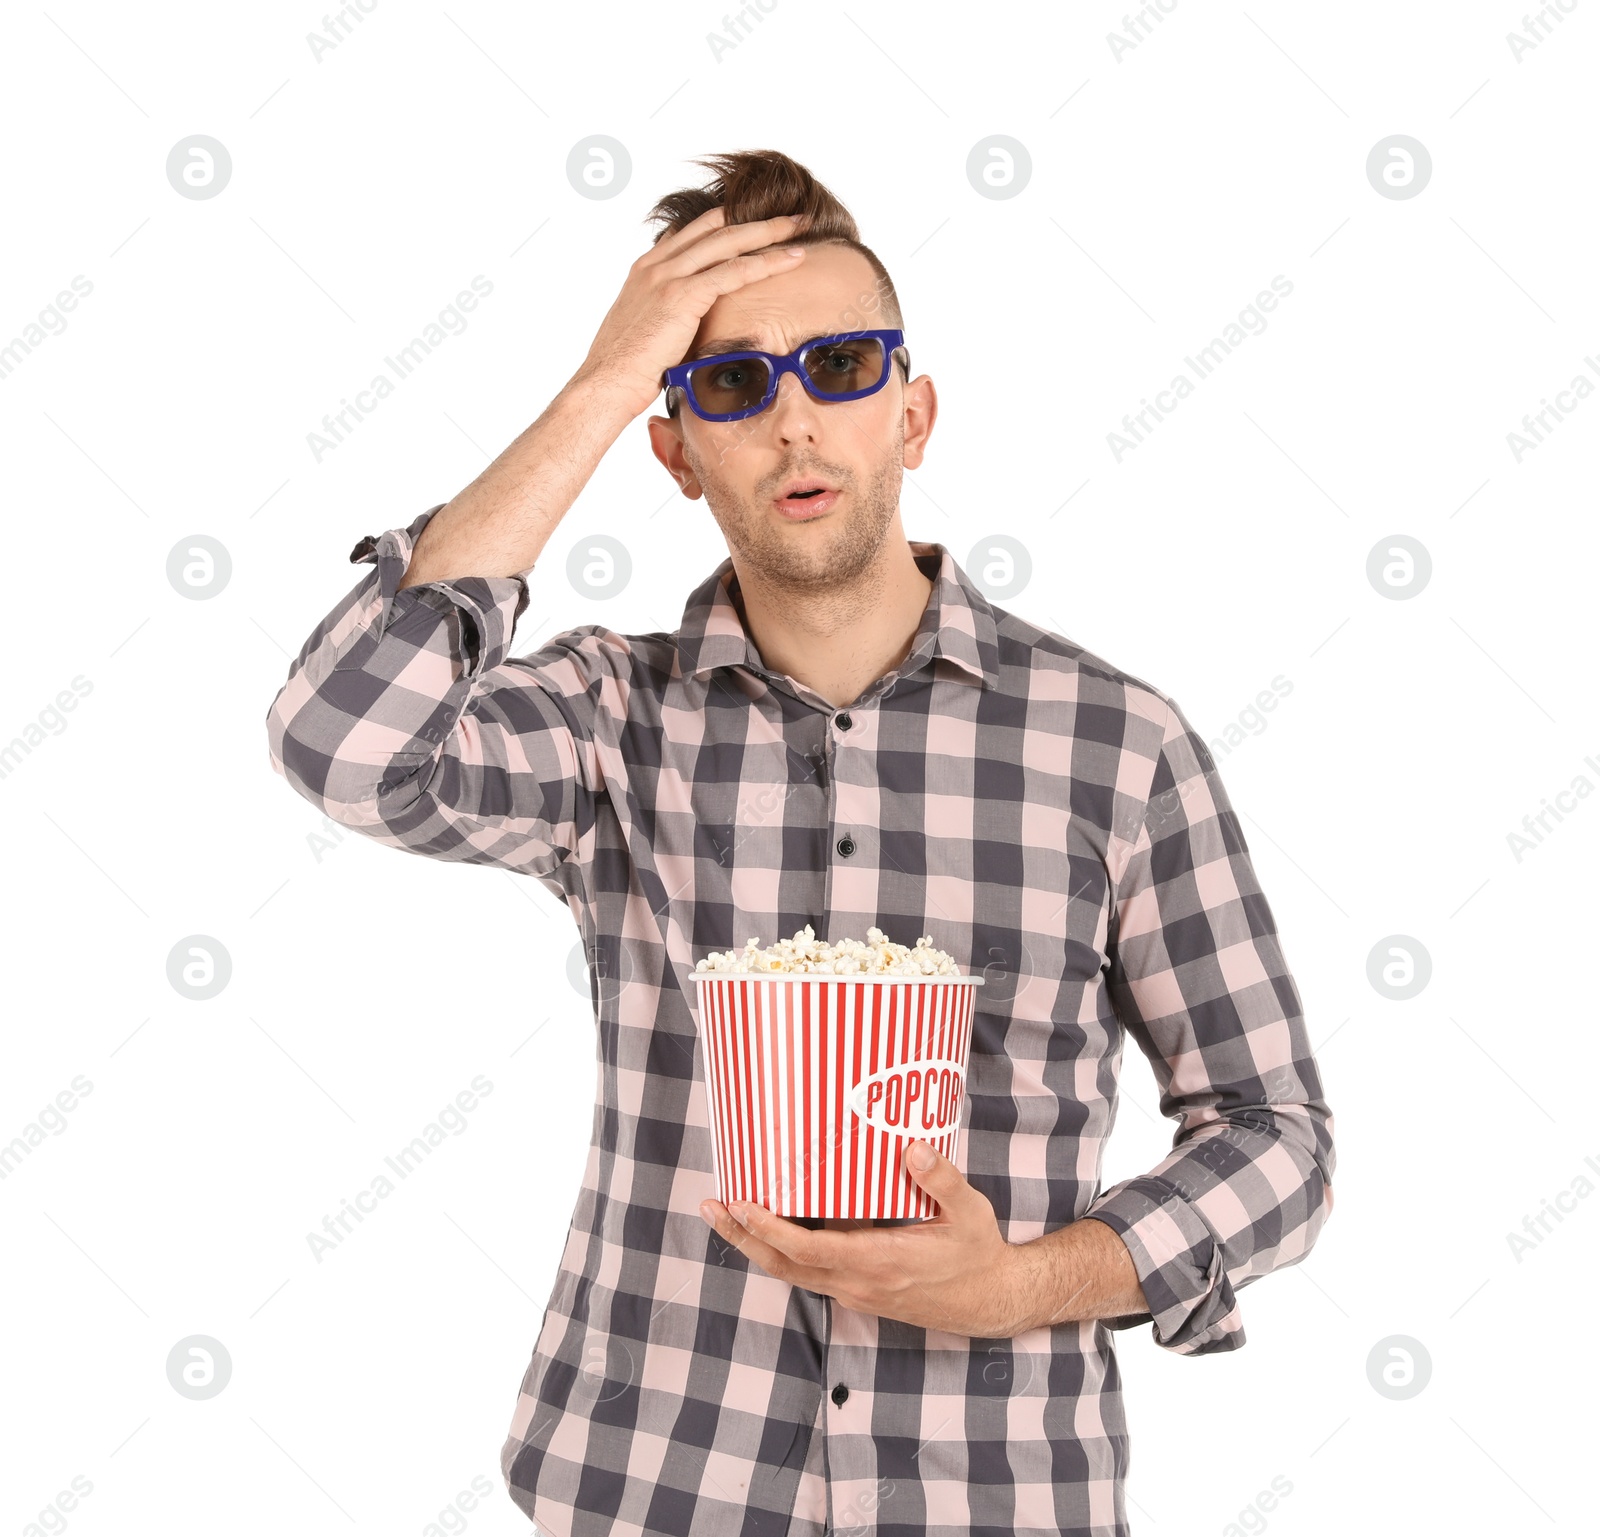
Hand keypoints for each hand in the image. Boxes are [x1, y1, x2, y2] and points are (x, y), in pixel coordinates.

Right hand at [571, 206, 810, 421]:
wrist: (606, 384)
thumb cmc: (625, 370)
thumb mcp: (647, 332)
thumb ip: (667, 317)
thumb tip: (687, 329)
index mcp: (646, 269)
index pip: (692, 232)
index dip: (726, 222)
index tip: (755, 220)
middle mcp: (656, 264)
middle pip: (715, 226)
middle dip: (755, 218)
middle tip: (789, 215)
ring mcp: (668, 276)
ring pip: (729, 240)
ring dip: (769, 231)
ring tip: (801, 224)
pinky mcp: (682, 295)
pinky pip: (734, 271)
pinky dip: (767, 262)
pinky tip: (793, 258)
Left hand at [698, 1139, 1028, 1337]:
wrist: (988, 1303)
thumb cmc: (977, 1253)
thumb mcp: (969, 1212)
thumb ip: (941, 1180)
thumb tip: (912, 1147)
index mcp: (880, 1261)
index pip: (810, 1250)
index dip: (770, 1229)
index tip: (741, 1204)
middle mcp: (858, 1282)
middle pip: (784, 1266)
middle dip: (743, 1237)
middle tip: (710, 1206)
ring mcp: (855, 1291)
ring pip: (792, 1273)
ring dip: (755, 1245)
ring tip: (725, 1213)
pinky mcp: (858, 1291)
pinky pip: (809, 1273)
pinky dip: (781, 1252)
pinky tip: (769, 1227)